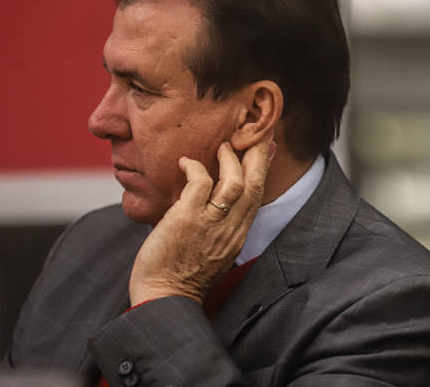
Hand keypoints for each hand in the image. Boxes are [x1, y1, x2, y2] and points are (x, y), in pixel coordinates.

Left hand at [129, 133, 275, 305]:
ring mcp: (211, 224)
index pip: (258, 194)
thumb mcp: (213, 249)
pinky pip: (200, 184)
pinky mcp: (188, 219)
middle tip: (256, 131)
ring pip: (235, 182)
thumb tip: (215, 202)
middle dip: (258, 154)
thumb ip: (220, 226)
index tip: (266, 145)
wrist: (164, 299)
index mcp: (238, 233)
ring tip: (221, 145)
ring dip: (230, 159)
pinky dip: (194, 167)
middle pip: (255, 183)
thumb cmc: (182, 275)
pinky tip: (185, 162)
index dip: (264, 167)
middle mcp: (231, 228)